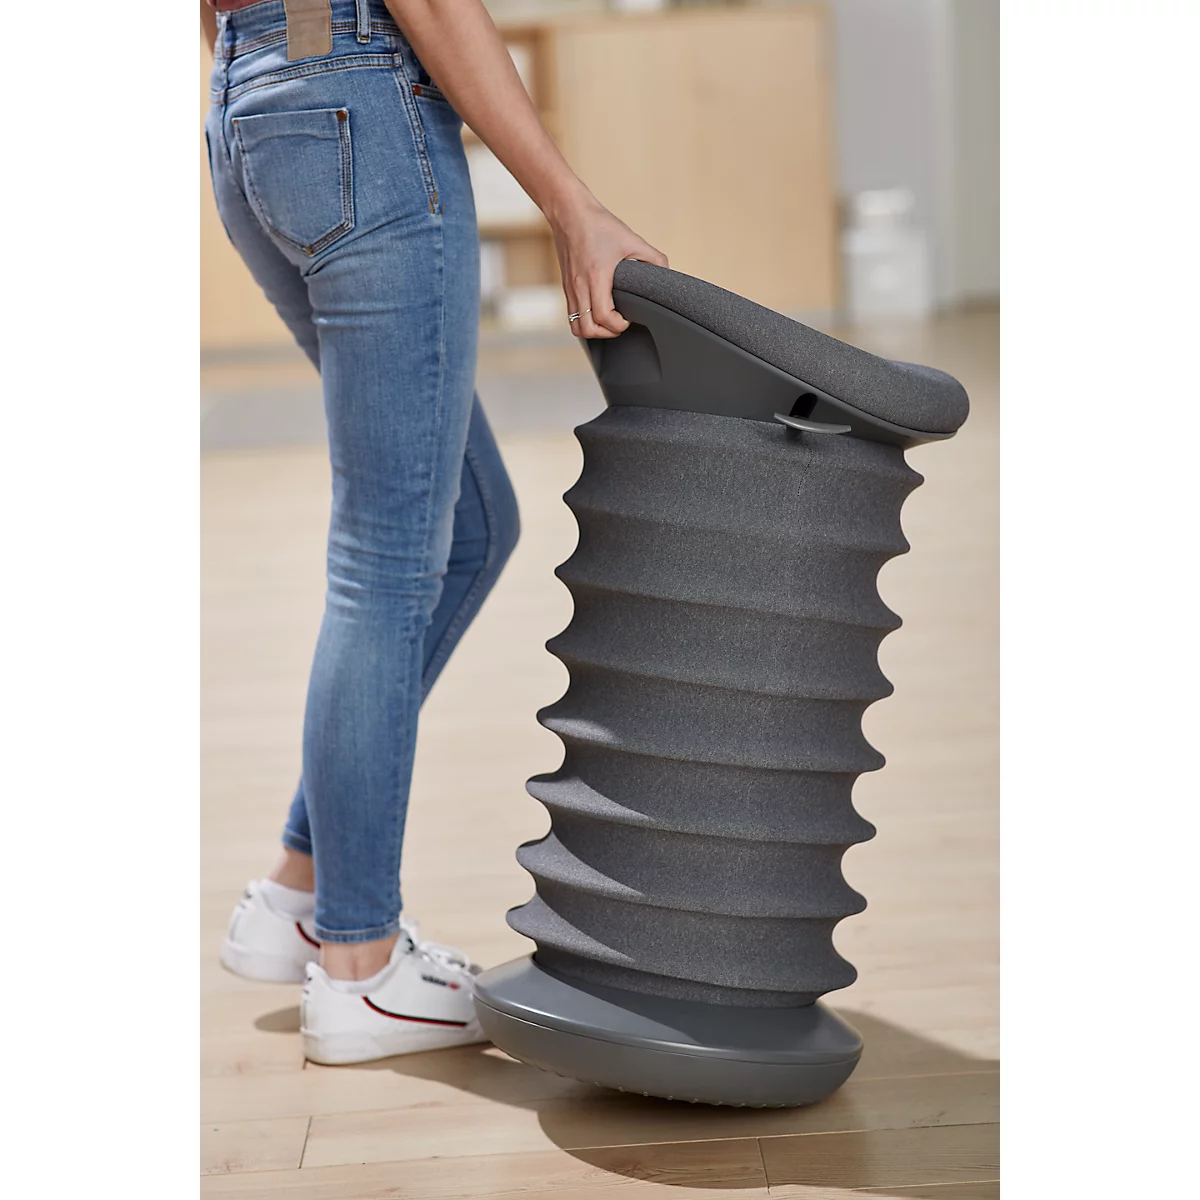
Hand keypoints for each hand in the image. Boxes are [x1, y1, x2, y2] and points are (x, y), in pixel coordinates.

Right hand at [547, 188, 667, 338]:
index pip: (603, 317)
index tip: (628, 318)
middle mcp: (579, 286)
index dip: (618, 325)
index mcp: (596, 277)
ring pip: (576, 327)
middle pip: (587, 329)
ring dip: (593, 331)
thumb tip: (666, 273)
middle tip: (619, 323)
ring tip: (607, 322)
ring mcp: (570, 288)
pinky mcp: (566, 287)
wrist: (569, 212)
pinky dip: (584, 321)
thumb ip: (654, 258)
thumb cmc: (598, 224)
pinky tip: (597, 312)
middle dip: (606, 333)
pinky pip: (571, 316)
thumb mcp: (632, 239)